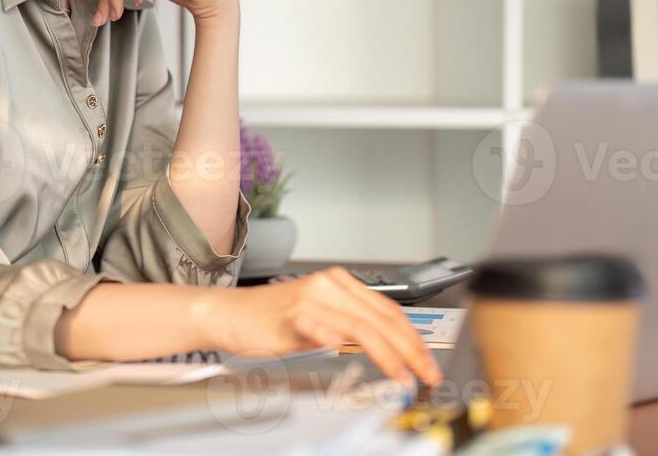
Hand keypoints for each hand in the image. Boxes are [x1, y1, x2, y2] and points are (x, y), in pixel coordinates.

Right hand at [195, 267, 442, 387]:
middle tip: (427, 375)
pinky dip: (332, 336)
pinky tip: (345, 349)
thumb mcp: (320, 318)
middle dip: (411, 350)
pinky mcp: (289, 315)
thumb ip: (351, 327)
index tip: (429, 363)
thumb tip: (389, 350)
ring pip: (359, 324)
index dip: (414, 339)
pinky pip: (316, 325)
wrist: (229, 314)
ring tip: (402, 375)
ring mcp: (309, 298)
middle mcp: (328, 286)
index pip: (389, 310)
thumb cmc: (272, 320)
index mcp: (339, 283)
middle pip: (381, 318)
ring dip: (387, 353)